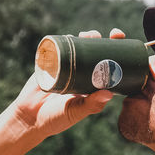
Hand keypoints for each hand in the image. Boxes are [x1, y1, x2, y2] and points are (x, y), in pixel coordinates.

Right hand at [8, 28, 125, 138]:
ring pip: (80, 48)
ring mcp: (66, 67)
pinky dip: (65, 40)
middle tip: (113, 34)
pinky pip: (60, 49)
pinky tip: (71, 36)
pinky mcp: (51, 64)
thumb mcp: (76, 112)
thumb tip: (109, 93)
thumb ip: (91, 105)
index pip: (109, 66)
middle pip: (96, 52)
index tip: (126, 48)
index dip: (119, 54)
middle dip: (105, 41)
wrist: (29, 118)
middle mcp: (82, 74)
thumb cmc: (56, 119)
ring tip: (89, 35)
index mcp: (92, 85)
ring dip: (87, 38)